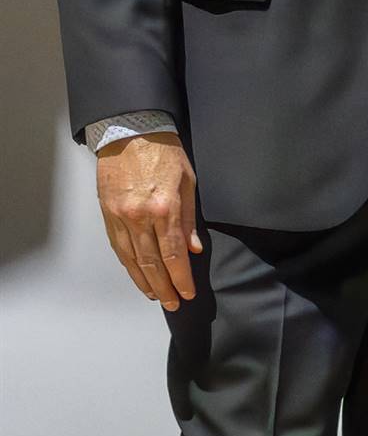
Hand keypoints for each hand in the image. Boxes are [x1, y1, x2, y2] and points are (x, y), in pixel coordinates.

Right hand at [96, 132, 201, 309]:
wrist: (129, 132)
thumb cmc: (164, 153)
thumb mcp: (188, 182)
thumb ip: (190, 219)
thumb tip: (192, 250)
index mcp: (164, 208)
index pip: (174, 254)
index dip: (182, 278)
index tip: (189, 292)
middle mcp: (140, 216)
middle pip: (152, 263)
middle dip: (165, 286)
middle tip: (174, 303)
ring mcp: (120, 216)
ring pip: (132, 259)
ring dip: (145, 281)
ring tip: (156, 296)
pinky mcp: (107, 214)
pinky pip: (119, 247)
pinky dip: (128, 265)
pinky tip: (137, 276)